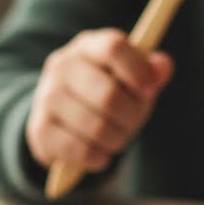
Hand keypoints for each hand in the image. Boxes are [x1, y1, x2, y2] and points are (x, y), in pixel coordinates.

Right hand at [26, 29, 173, 173]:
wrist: (58, 120)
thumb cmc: (102, 94)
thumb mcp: (128, 78)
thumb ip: (149, 71)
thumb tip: (163, 67)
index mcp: (87, 46)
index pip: (113, 47)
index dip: (137, 70)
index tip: (150, 91)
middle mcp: (62, 66)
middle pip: (108, 94)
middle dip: (131, 116)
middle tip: (133, 123)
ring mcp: (47, 97)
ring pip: (97, 128)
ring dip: (117, 140)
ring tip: (116, 139)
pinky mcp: (40, 130)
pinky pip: (81, 151)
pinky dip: (99, 158)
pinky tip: (100, 154)